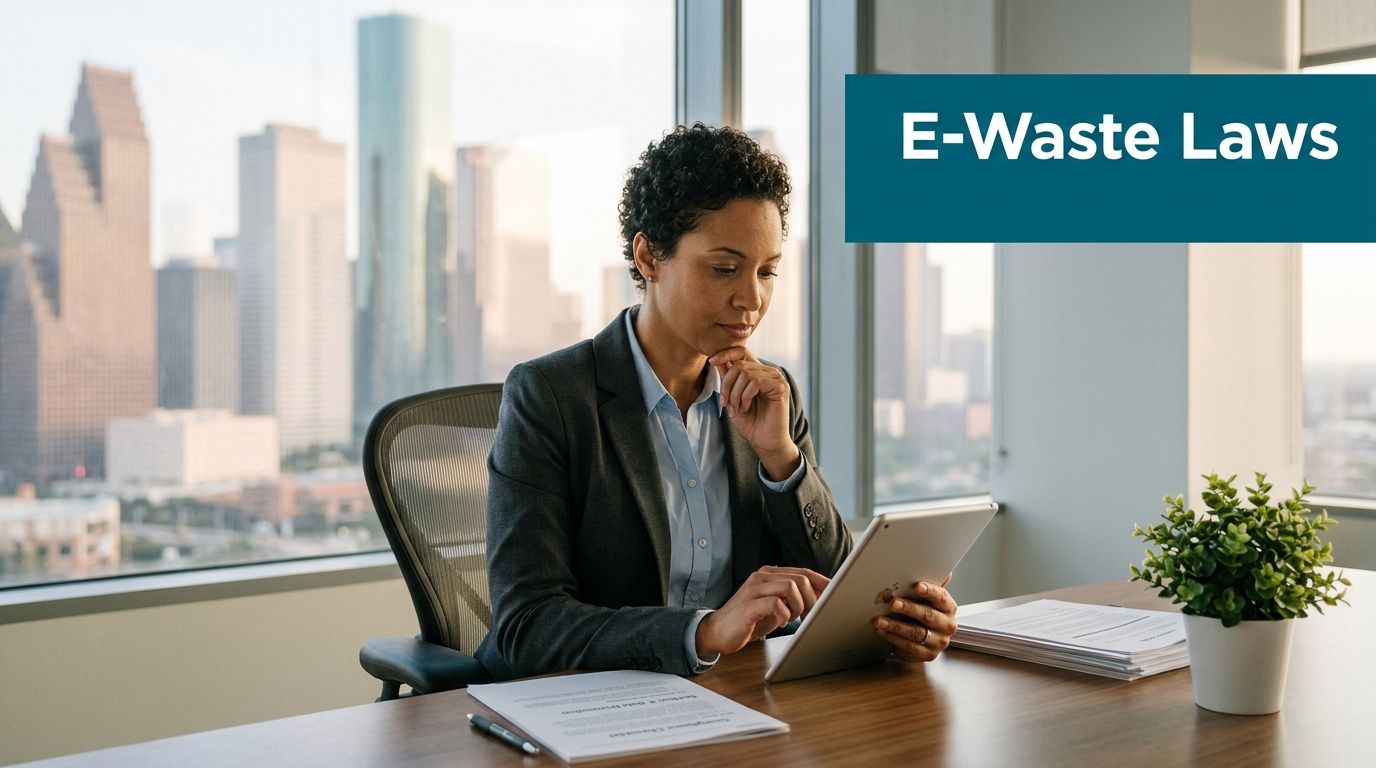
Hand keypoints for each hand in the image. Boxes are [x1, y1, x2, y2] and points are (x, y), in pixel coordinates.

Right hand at [696, 566, 829, 656]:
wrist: (718, 631)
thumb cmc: (749, 620)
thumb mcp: (775, 607)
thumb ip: (793, 599)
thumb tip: (820, 597)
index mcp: (769, 574)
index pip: (802, 572)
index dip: (821, 582)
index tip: (835, 592)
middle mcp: (761, 576)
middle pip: (800, 578)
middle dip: (812, 598)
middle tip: (811, 615)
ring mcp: (754, 589)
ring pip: (790, 587)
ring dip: (799, 606)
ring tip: (794, 618)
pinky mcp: (749, 605)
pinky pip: (776, 604)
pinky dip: (784, 614)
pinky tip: (780, 622)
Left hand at [707, 347, 798, 479]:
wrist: (765, 442)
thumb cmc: (750, 423)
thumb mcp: (732, 399)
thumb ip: (728, 380)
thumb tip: (717, 361)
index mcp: (757, 372)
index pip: (741, 352)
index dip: (725, 353)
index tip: (711, 362)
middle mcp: (767, 372)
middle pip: (739, 364)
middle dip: (727, 384)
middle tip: (725, 404)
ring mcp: (775, 377)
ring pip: (746, 373)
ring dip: (735, 393)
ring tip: (736, 409)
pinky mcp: (780, 386)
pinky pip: (756, 381)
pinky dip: (746, 396)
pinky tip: (746, 408)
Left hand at [872, 579, 958, 662]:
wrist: (929, 637)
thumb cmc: (925, 611)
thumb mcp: (928, 598)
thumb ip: (932, 585)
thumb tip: (945, 571)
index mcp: (949, 608)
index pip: (941, 598)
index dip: (930, 591)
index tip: (917, 586)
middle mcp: (947, 626)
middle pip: (928, 616)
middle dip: (909, 609)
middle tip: (892, 603)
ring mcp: (939, 642)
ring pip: (916, 634)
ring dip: (896, 626)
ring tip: (880, 620)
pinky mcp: (928, 655)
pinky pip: (909, 648)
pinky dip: (893, 639)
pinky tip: (882, 632)